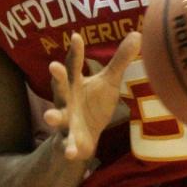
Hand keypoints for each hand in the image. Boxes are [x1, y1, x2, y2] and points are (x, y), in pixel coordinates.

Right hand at [43, 31, 142, 160]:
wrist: (85, 138)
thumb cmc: (94, 104)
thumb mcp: (108, 82)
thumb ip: (120, 60)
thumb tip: (138, 33)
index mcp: (75, 83)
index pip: (74, 65)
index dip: (75, 52)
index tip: (76, 36)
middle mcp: (66, 100)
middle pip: (60, 87)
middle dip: (57, 78)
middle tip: (53, 66)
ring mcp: (66, 120)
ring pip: (57, 117)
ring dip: (53, 116)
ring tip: (49, 116)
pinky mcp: (69, 140)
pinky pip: (67, 144)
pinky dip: (68, 148)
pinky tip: (70, 153)